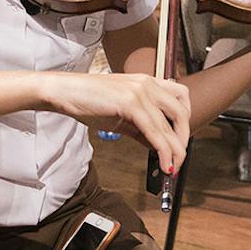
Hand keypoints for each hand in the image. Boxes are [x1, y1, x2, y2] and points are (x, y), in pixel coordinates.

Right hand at [45, 71, 192, 174]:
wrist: (65, 92)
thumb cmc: (88, 100)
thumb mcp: (121, 115)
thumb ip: (141, 129)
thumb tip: (157, 146)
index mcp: (147, 82)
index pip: (181, 98)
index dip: (185, 121)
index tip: (180, 140)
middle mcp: (148, 84)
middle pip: (181, 112)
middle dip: (183, 139)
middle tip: (179, 158)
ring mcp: (140, 92)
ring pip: (170, 125)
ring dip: (175, 151)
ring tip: (173, 167)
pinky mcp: (130, 103)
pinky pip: (154, 132)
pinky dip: (163, 150)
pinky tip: (163, 162)